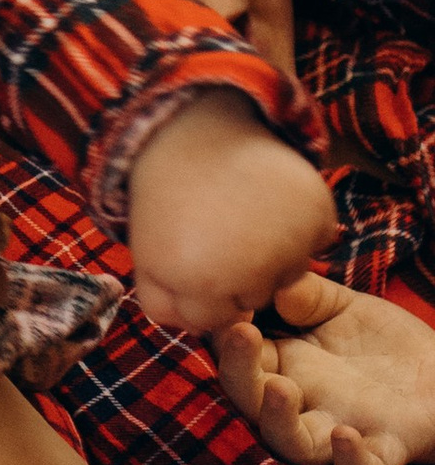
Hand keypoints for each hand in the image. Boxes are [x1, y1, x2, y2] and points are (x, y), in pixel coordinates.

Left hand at [124, 92, 335, 332]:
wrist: (195, 130)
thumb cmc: (166, 198)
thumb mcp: (147, 257)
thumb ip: (164, 307)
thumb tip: (195, 334)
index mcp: (198, 285)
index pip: (216, 322)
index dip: (203, 292)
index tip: (195, 259)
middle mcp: (248, 273)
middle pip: (255, 301)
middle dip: (237, 277)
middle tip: (218, 233)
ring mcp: (288, 244)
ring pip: (287, 276)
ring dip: (271, 255)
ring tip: (243, 216)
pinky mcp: (317, 217)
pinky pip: (314, 244)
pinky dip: (297, 228)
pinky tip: (270, 204)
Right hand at [217, 269, 434, 464]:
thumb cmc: (384, 341)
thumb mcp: (344, 307)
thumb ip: (310, 295)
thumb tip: (277, 284)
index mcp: (286, 365)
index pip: (240, 354)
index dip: (227, 333)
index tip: (227, 301)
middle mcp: (303, 403)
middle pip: (252, 400)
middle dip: (239, 371)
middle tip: (241, 333)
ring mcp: (339, 430)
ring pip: (293, 445)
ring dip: (278, 422)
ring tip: (280, 388)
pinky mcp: (382, 450)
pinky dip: (350, 461)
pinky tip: (345, 434)